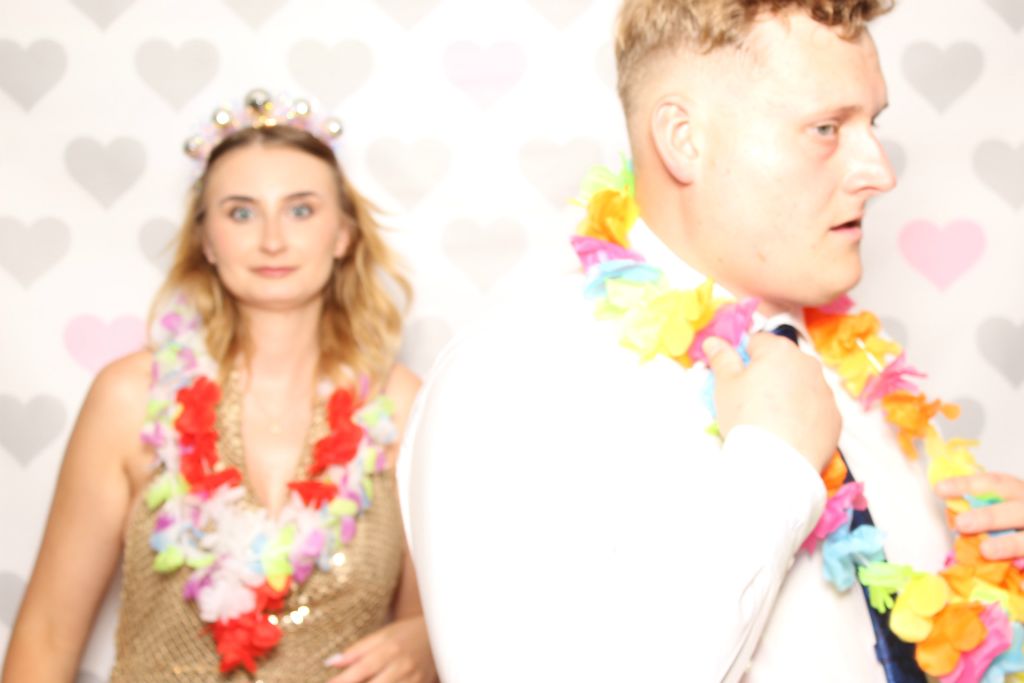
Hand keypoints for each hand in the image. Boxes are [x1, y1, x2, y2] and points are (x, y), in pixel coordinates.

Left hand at [326, 616, 436, 682]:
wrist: (441, 635)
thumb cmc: (407, 634)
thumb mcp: (382, 635)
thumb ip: (356, 650)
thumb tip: (330, 663)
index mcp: (390, 650)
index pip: (361, 670)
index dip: (342, 680)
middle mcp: (403, 667)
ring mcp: (414, 681)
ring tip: (364, 681)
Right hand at [703, 333, 840, 471]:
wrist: (777, 463)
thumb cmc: (746, 417)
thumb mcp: (725, 385)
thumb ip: (721, 358)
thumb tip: (712, 340)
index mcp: (779, 350)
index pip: (758, 341)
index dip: (744, 359)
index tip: (738, 380)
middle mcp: (808, 364)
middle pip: (783, 362)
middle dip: (769, 375)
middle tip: (752, 402)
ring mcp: (825, 391)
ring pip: (802, 385)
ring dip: (788, 394)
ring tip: (771, 420)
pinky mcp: (835, 417)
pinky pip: (816, 409)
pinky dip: (804, 416)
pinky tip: (789, 433)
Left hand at [935, 472, 1023, 560]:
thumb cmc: (1015, 524)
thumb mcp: (1005, 509)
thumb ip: (983, 510)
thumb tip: (952, 518)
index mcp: (1021, 494)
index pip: (996, 484)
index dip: (967, 484)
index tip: (939, 489)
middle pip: (1016, 510)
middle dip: (989, 516)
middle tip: (961, 523)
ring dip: (1009, 544)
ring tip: (985, 551)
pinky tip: (1021, 584)